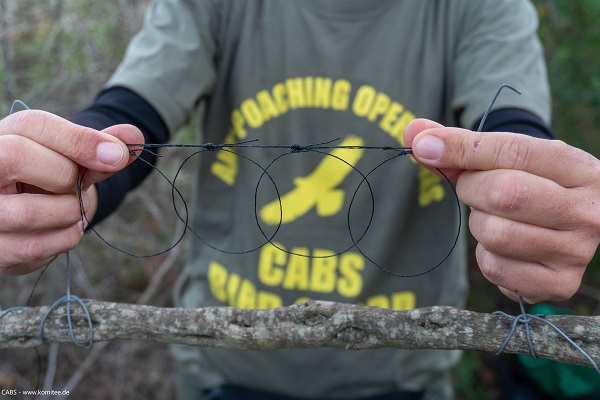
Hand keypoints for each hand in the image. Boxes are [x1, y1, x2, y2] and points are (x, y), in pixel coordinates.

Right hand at [0, 110, 142, 274]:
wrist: (21, 212)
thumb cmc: (45, 176)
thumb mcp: (68, 156)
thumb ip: (97, 146)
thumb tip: (134, 136)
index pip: (34, 125)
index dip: (81, 140)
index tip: (118, 155)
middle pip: (19, 156)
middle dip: (66, 176)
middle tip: (75, 185)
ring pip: (30, 210)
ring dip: (70, 211)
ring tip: (69, 206)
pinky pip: (36, 246)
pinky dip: (66, 237)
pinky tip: (63, 227)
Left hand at [404, 119, 599, 302]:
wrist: (571, 222)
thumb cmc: (532, 182)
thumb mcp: (510, 158)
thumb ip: (462, 145)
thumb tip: (414, 133)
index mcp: (580, 169)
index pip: (515, 152)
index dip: (462, 148)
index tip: (424, 145)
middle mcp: (587, 211)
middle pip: (503, 194)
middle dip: (472, 189)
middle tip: (476, 189)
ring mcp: (577, 251)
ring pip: (495, 234)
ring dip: (479, 224)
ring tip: (496, 218)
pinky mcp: (559, 284)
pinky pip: (495, 269)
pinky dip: (485, 257)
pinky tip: (504, 247)